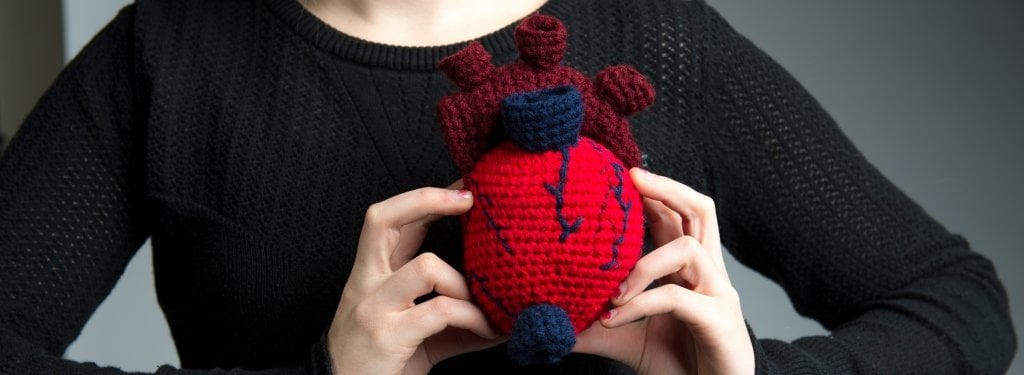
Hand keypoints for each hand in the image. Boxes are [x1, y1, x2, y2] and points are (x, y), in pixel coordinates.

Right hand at [326, 185, 503, 374]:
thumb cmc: (381, 362)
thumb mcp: (418, 330)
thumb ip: (455, 312)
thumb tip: (507, 305)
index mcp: (372, 273)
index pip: (391, 219)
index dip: (426, 197)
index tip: (464, 187)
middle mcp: (366, 281)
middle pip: (383, 218)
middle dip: (428, 199)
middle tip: (469, 200)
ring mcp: (374, 307)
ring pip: (426, 266)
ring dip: (465, 283)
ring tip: (482, 306)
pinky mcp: (387, 335)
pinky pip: (440, 310)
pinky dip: (472, 316)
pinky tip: (486, 329)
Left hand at [575, 168, 753, 373]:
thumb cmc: (678, 362)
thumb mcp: (626, 339)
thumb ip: (595, 324)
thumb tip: (548, 316)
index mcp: (690, 270)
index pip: (677, 215)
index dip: (654, 192)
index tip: (619, 178)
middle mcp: (709, 274)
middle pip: (701, 210)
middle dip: (667, 188)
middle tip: (632, 178)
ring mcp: (718, 294)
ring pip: (687, 249)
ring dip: (643, 264)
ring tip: (612, 291)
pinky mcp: (720, 321)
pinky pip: (676, 298)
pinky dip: (641, 303)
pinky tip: (614, 318)